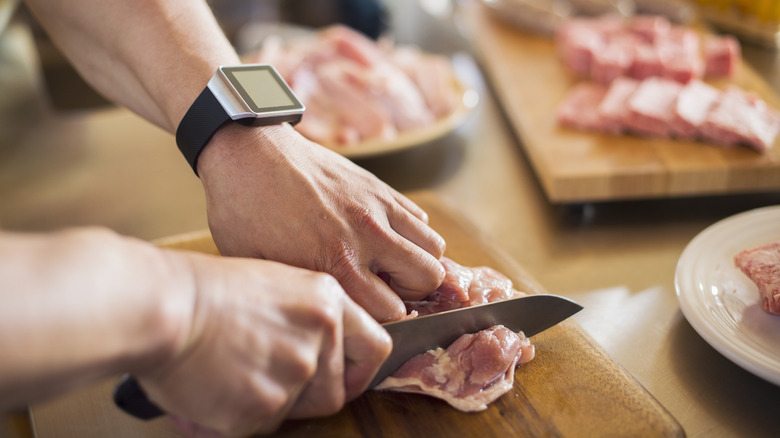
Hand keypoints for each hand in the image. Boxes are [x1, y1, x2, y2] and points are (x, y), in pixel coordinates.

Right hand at [136, 251, 390, 436]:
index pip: (377, 348)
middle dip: (306, 397)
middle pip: (336, 392)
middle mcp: (320, 336)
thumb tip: (321, 354)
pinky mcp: (263, 405)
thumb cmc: (205, 290)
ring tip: (234, 375)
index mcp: (326, 301)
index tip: (346, 380)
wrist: (163, 305)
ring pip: (297, 412)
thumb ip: (307, 319)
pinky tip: (216, 388)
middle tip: (268, 380)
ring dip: (270, 404)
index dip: (362, 371)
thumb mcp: (275, 284)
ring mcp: (294, 372)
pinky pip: (261, 426)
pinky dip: (238, 416)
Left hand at [197, 123, 445, 321]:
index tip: (364, 315)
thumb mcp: (260, 266)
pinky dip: (412, 234)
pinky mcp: (379, 187)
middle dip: (410, 293)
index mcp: (336, 263)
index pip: (392, 311)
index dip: (379, 320)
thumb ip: (303, 294)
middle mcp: (367, 235)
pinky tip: (383, 238)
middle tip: (382, 290)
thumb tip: (326, 318)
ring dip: (417, 262)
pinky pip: (420, 218)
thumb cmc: (244, 212)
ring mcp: (378, 207)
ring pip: (434, 246)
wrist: (248, 152)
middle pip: (428, 277)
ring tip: (387, 265)